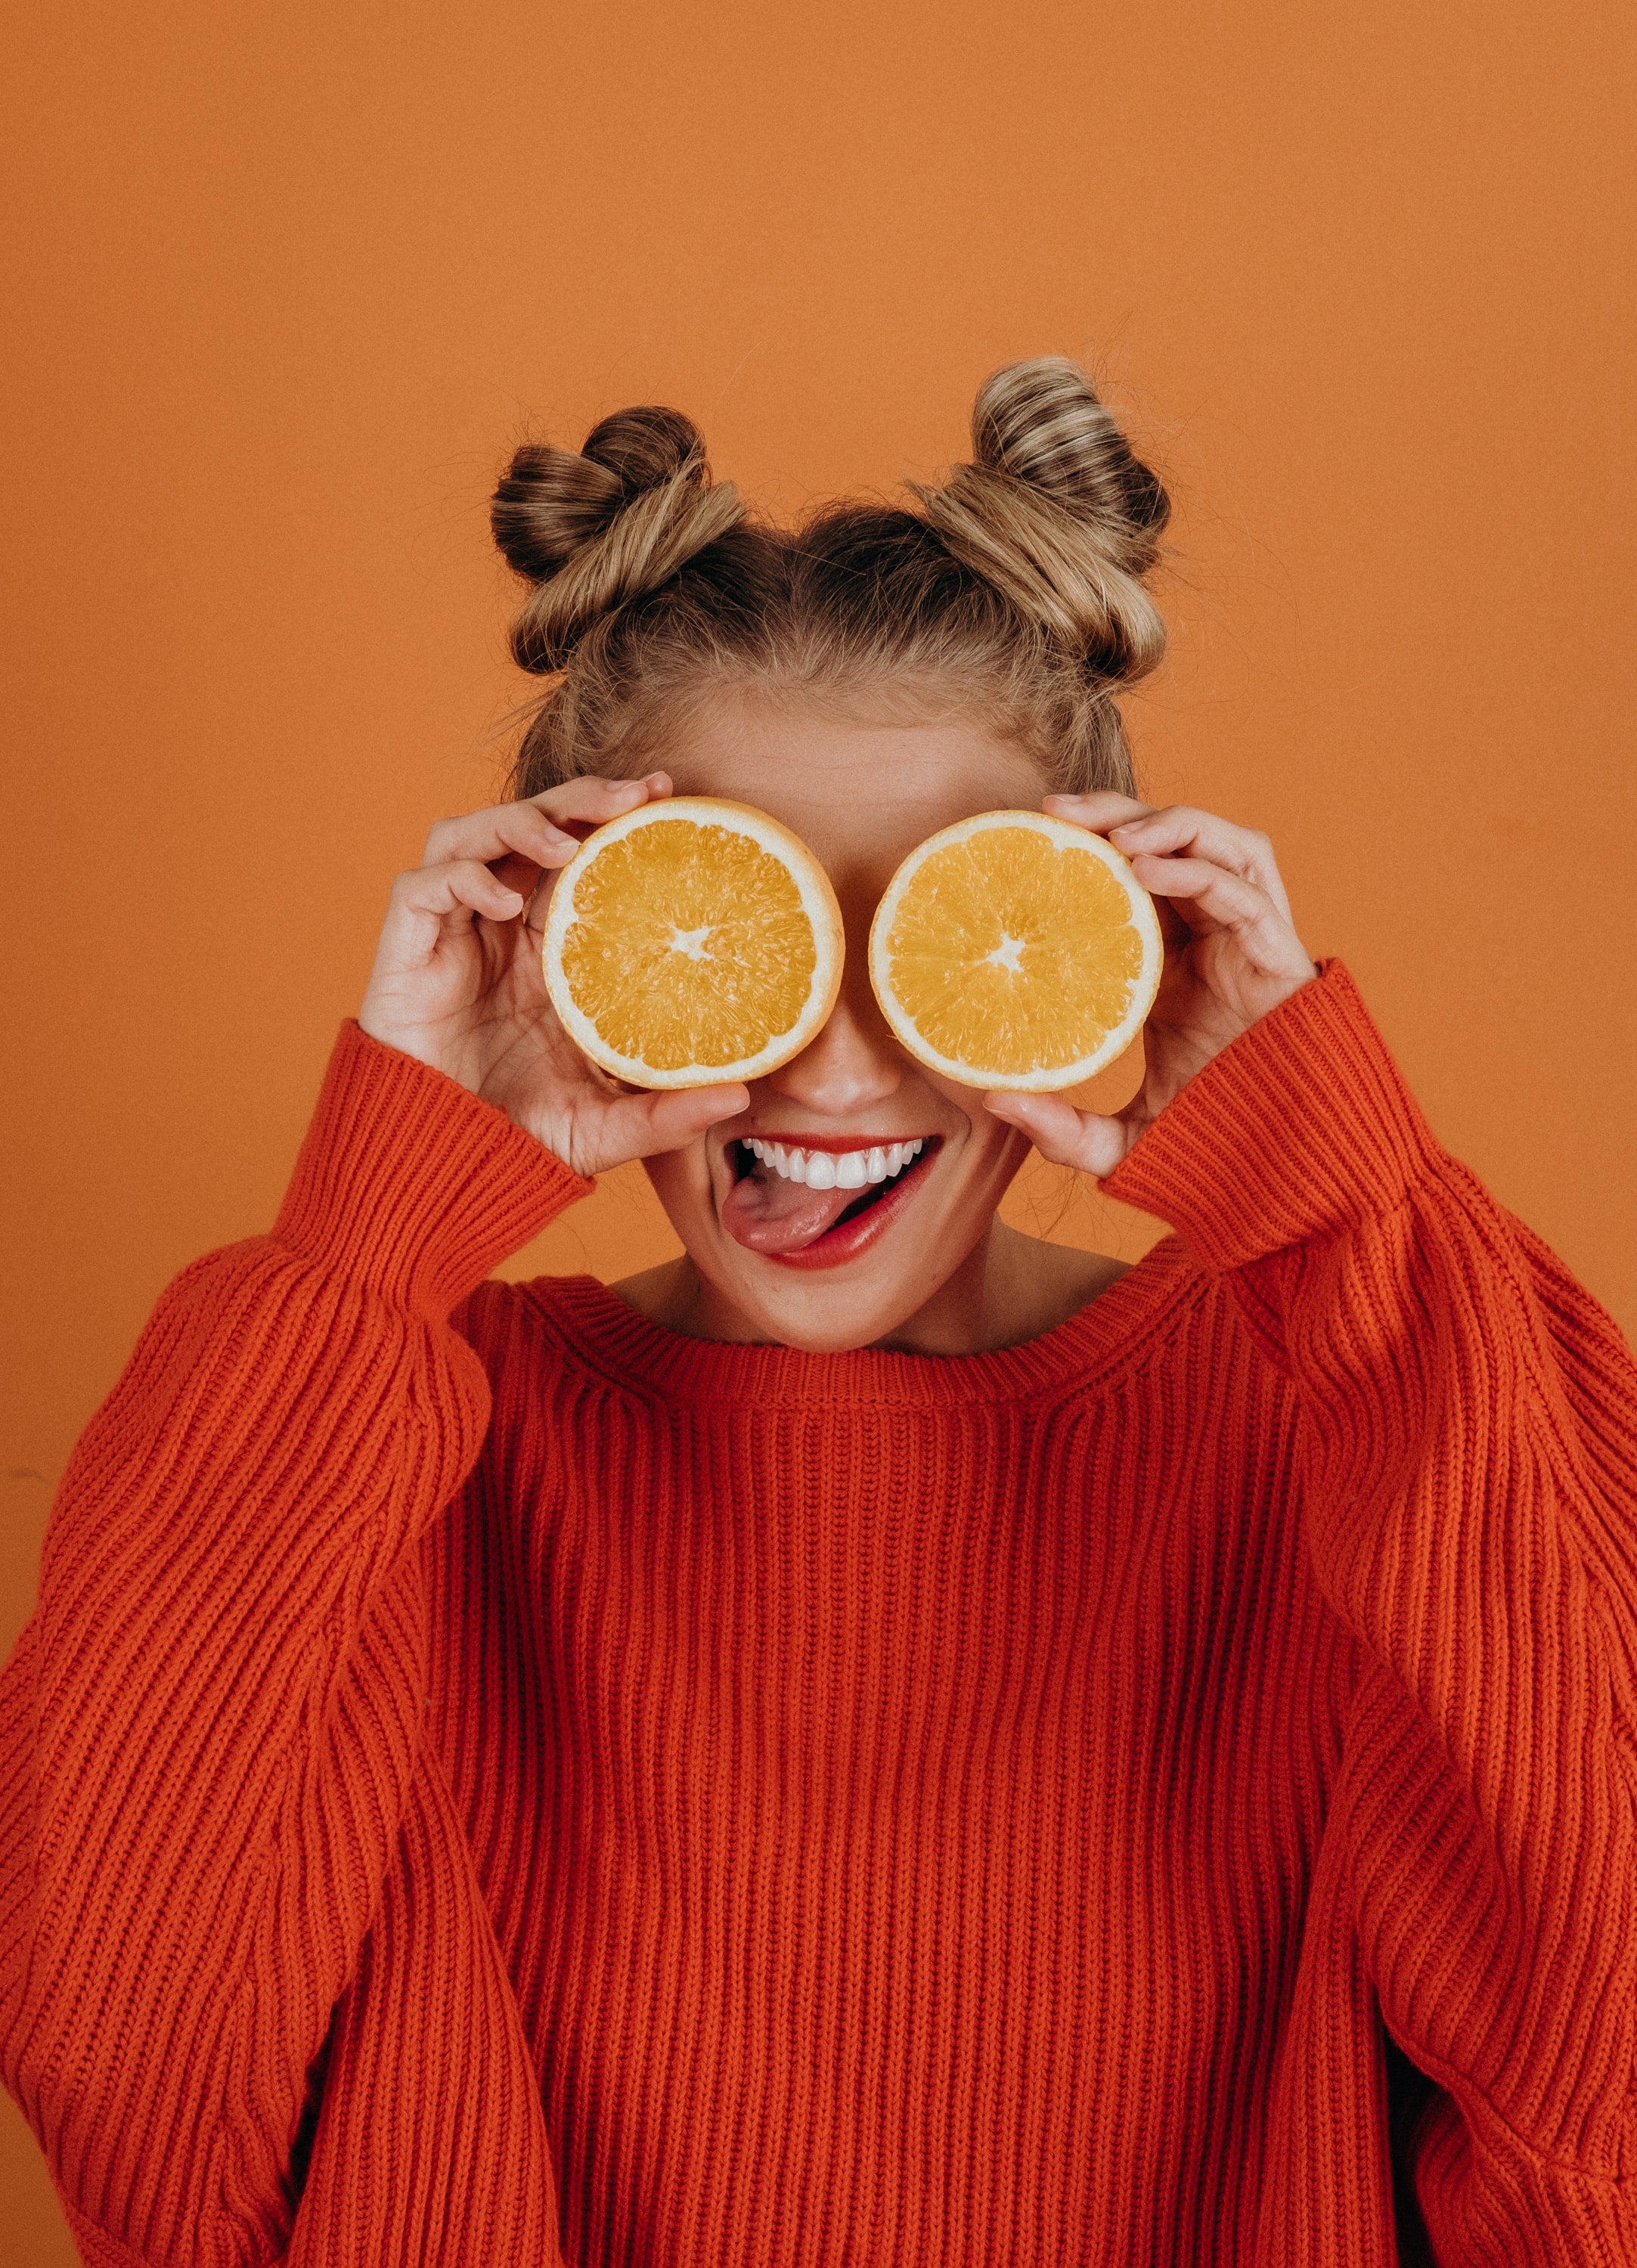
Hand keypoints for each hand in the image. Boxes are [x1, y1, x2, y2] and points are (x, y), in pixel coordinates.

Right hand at [357, 774, 748, 1177]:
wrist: (440, 1167)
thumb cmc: (517, 1138)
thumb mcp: (606, 1126)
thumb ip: (667, 1112)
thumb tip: (743, 1095)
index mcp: (550, 950)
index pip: (580, 856)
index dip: (614, 817)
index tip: (668, 795)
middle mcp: (499, 928)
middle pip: (531, 826)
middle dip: (578, 797)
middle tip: (635, 794)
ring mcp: (451, 934)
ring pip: (471, 834)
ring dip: (519, 823)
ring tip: (568, 843)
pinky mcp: (405, 950)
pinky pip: (423, 886)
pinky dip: (463, 878)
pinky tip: (504, 904)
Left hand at [984, 792, 1318, 1178]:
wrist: (1284, 1170)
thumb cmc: (1211, 1143)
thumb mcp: (1121, 1140)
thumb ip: (1062, 1128)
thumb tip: (995, 1102)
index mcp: (1174, 962)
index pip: (1134, 877)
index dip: (1091, 845)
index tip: (1031, 834)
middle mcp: (1213, 939)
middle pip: (1173, 842)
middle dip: (1118, 812)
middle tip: (1055, 811)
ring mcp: (1251, 943)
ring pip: (1221, 844)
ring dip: (1167, 823)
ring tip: (1111, 835)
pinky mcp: (1281, 956)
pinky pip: (1243, 891)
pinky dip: (1197, 869)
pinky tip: (1147, 870)